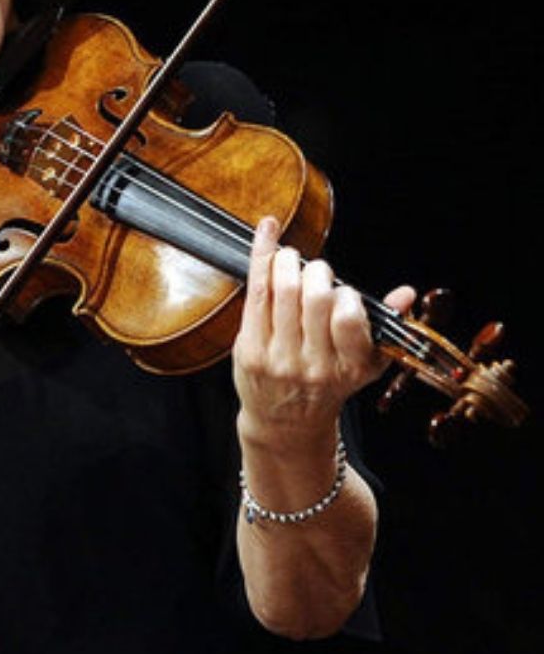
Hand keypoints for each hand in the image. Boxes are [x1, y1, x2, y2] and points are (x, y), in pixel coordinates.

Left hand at [233, 216, 414, 436]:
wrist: (284, 421)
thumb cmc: (327, 383)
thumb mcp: (365, 364)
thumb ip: (385, 325)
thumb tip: (406, 293)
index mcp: (348, 367)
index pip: (349, 319)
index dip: (346, 295)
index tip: (343, 292)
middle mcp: (313, 364)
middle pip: (313, 298)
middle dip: (317, 272)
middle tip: (316, 272)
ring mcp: (277, 357)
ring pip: (281, 290)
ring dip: (286, 260)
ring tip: (290, 258)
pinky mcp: (248, 348)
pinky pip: (253, 291)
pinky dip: (260, 255)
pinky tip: (266, 232)